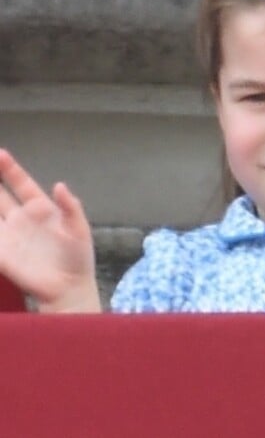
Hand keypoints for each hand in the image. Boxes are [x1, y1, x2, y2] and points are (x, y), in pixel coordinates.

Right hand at [0, 149, 100, 311]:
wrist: (69, 287)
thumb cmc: (78, 257)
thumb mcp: (80, 229)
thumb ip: (71, 208)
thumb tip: (60, 185)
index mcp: (41, 208)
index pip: (21, 183)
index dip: (10, 169)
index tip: (0, 153)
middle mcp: (21, 218)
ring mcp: (8, 235)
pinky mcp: (1, 254)